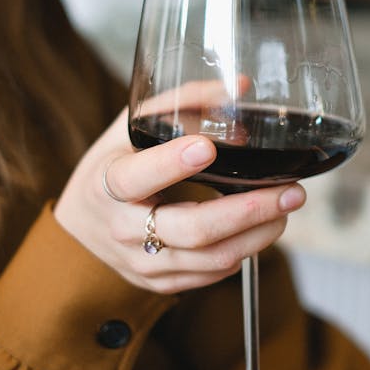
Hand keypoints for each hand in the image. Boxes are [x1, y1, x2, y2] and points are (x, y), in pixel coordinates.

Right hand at [53, 108, 305, 293]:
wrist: (80, 229)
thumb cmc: (110, 169)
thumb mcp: (129, 128)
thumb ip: (181, 103)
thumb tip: (240, 88)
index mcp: (107, 184)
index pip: (137, 177)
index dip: (171, 164)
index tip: (207, 148)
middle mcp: (124, 229)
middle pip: (194, 229)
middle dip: (249, 211)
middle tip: (289, 192)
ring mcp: (143, 262)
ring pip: (212, 257)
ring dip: (259, 234)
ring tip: (286, 208)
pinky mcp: (162, 282)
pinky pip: (212, 274)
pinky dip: (244, 250)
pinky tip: (260, 229)